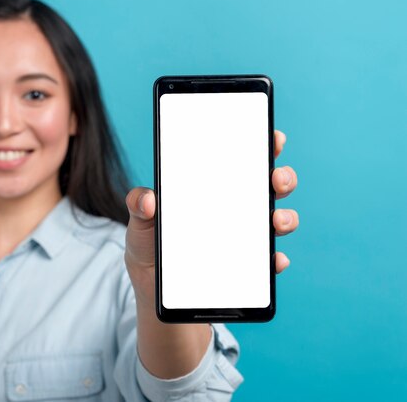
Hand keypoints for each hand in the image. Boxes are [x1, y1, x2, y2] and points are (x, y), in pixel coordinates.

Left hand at [124, 129, 298, 301]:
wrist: (153, 288)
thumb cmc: (150, 245)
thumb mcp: (141, 222)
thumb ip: (138, 205)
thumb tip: (148, 199)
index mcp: (214, 188)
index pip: (244, 160)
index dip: (263, 144)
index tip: (272, 137)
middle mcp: (237, 209)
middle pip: (271, 187)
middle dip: (283, 178)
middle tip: (275, 179)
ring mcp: (246, 238)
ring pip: (279, 221)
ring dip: (286, 218)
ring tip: (276, 221)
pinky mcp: (249, 268)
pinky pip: (270, 262)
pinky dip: (275, 259)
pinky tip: (273, 258)